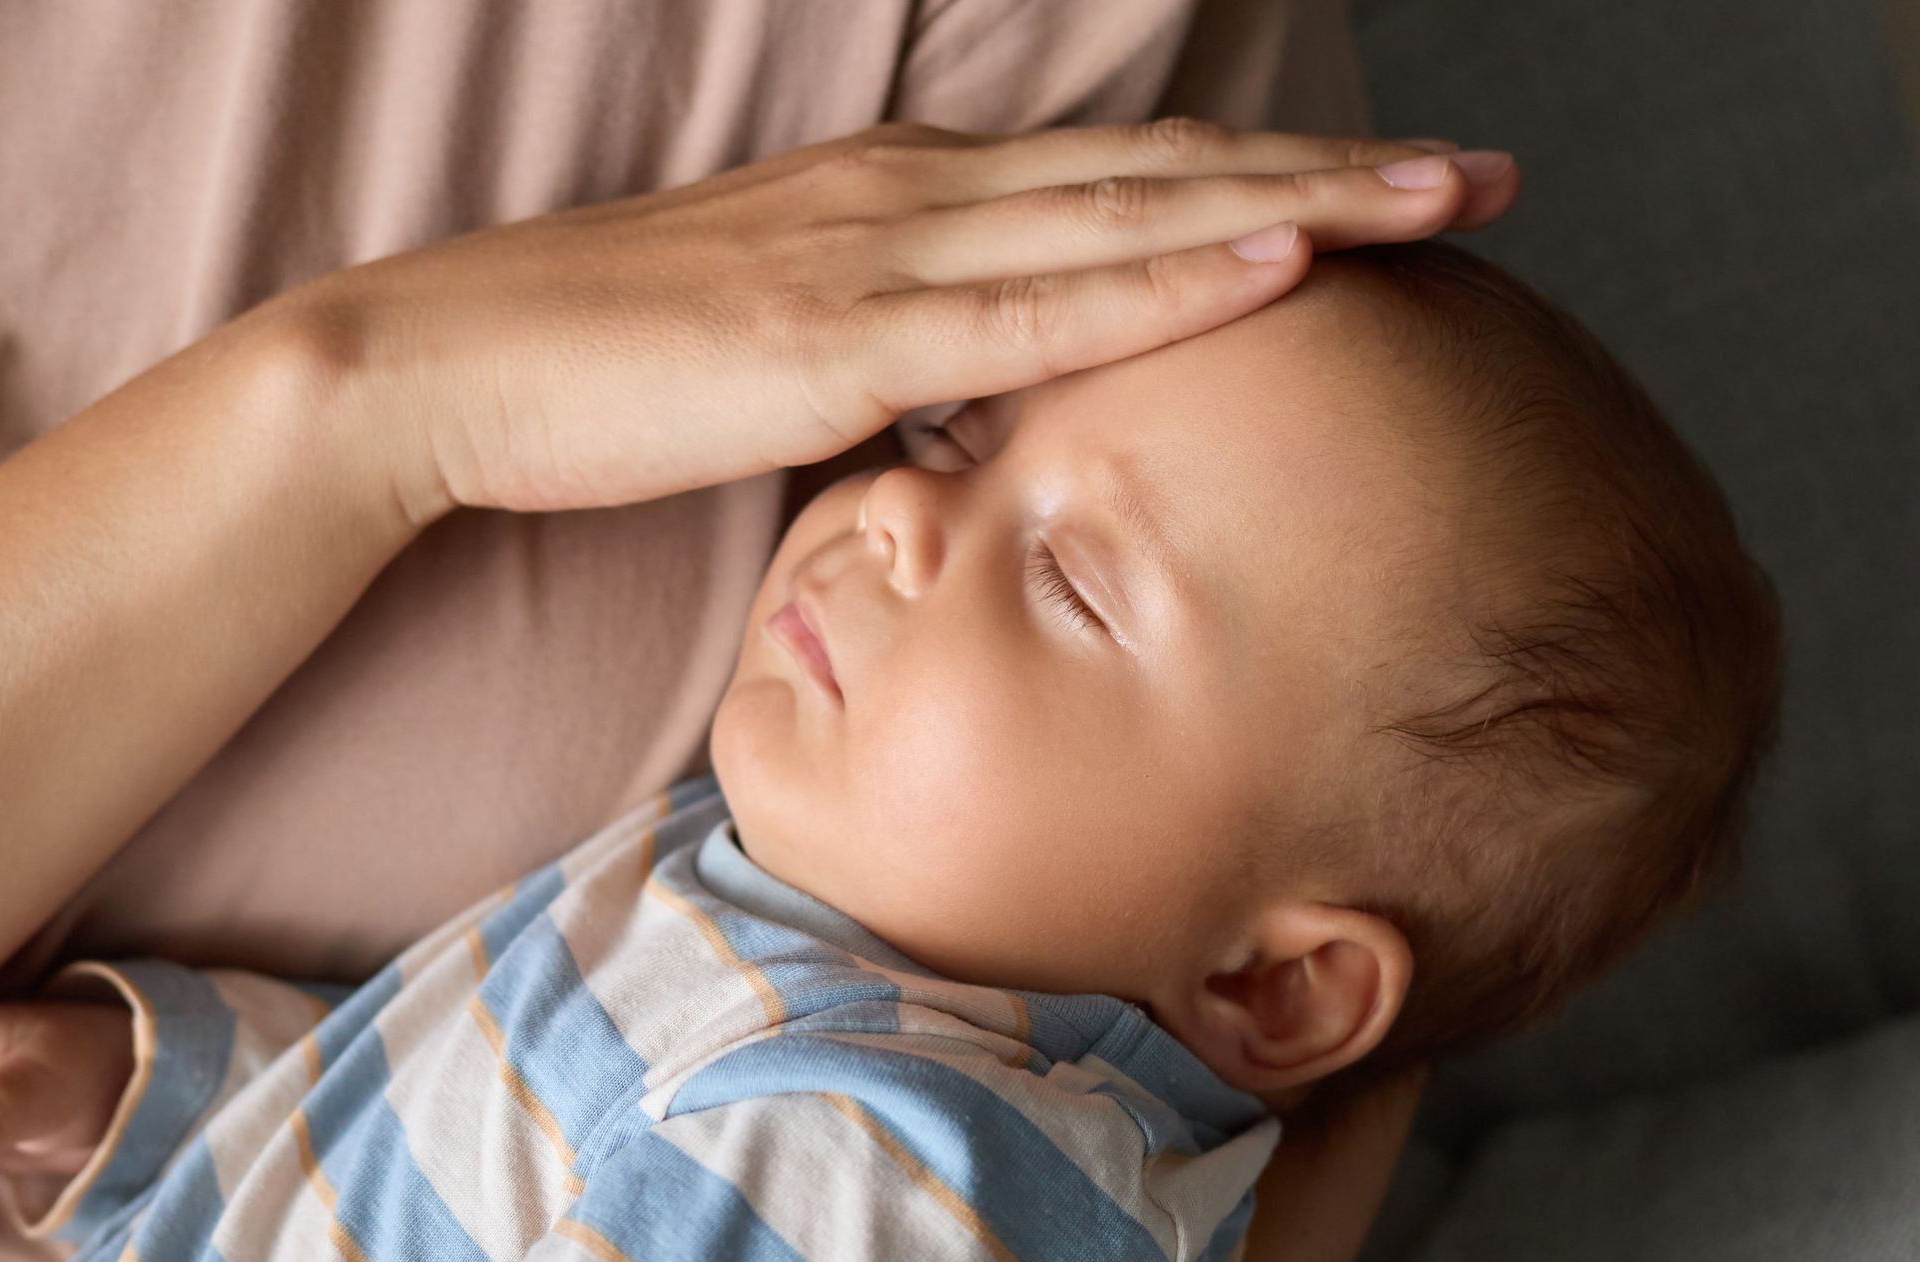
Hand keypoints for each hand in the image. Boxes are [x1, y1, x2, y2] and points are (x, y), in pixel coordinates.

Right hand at [284, 119, 1516, 518]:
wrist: (445, 368)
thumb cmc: (604, 376)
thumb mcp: (777, 357)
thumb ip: (891, 364)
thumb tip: (978, 417)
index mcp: (902, 200)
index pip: (1119, 180)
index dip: (1265, 180)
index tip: (1391, 195)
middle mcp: (914, 196)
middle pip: (1163, 175)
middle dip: (1337, 173)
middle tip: (1486, 174)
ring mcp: (882, 252)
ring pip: (1132, 216)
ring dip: (1300, 201)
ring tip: (1443, 199)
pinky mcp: (841, 335)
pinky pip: (1038, 308)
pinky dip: (1168, 278)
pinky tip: (1279, 260)